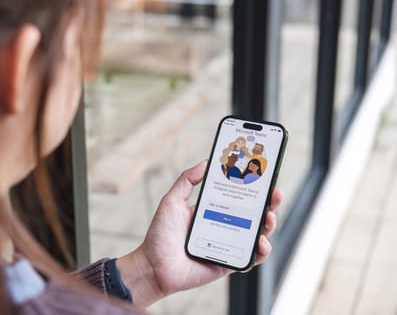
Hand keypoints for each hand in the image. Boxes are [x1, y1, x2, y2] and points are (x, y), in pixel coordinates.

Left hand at [116, 160, 281, 307]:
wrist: (154, 266)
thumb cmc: (160, 235)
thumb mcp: (172, 201)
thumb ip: (187, 180)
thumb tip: (206, 162)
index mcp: (212, 210)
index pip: (237, 196)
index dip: (252, 187)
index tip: (262, 175)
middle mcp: (224, 226)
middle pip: (253, 213)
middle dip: (268, 203)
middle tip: (275, 193)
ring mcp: (228, 244)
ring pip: (257, 234)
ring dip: (269, 224)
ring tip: (269, 217)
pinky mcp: (229, 262)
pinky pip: (251, 258)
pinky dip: (261, 251)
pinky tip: (260, 242)